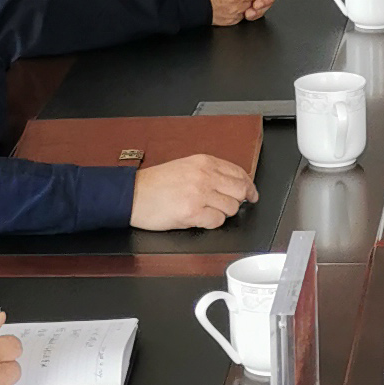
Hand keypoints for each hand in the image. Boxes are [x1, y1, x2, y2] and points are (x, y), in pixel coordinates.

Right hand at [132, 153, 257, 230]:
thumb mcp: (185, 166)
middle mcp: (204, 175)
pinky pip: (217, 221)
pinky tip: (201, 219)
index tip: (251, 193)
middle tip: (238, 206)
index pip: (238, 172)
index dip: (248, 185)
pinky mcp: (192, 212)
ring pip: (231, 207)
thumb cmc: (155, 184)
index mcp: (204, 162)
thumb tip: (231, 183)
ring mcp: (199, 194)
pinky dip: (212, 223)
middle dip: (241, 200)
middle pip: (240, 190)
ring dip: (223, 213)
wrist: (132, 195)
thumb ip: (208, 172)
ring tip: (208, 211)